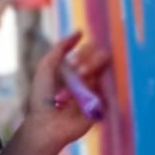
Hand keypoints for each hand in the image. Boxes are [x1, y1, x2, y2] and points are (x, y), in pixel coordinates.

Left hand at [23, 30, 109, 154]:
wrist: (46, 123)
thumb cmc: (42, 97)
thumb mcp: (46, 66)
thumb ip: (60, 48)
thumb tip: (80, 32)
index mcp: (77, 66)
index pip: (91, 50)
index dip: (85, 52)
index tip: (74, 62)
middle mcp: (89, 76)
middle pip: (103, 58)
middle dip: (91, 61)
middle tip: (79, 72)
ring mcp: (97, 90)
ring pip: (108, 71)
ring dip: (94, 72)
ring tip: (81, 80)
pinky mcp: (103, 105)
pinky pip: (112, 90)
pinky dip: (102, 88)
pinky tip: (91, 92)